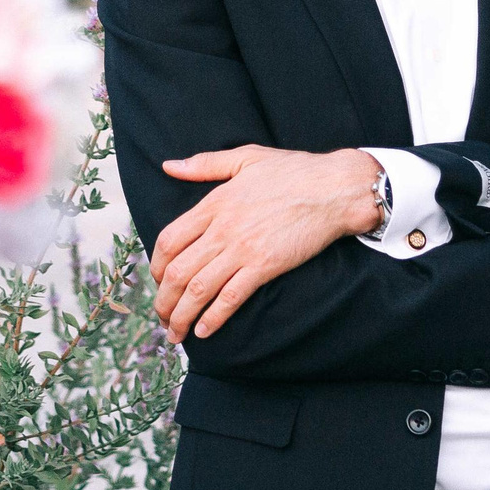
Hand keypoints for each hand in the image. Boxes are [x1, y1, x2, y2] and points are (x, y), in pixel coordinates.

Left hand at [151, 145, 380, 342]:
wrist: (333, 189)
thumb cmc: (293, 171)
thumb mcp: (245, 157)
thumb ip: (204, 164)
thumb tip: (169, 166)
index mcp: (214, 203)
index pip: (170, 240)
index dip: (156, 265)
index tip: (157, 280)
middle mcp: (223, 229)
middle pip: (178, 271)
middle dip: (164, 300)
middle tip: (161, 315)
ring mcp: (243, 249)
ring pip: (199, 289)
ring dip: (182, 315)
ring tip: (176, 332)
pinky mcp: (266, 266)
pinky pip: (231, 297)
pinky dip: (214, 318)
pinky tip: (205, 331)